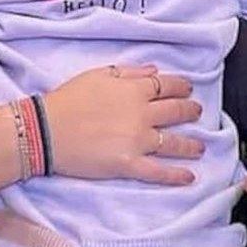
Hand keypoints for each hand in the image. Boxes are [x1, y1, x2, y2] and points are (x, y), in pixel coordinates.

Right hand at [44, 65, 203, 185]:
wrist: (46, 129)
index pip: (166, 85)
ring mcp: (137, 141)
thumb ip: (128, 72)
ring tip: (200, 147)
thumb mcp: (97, 74)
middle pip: (175, 111)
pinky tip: (190, 177)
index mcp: (133, 90)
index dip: (181, 86)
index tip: (188, 88)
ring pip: (173, 143)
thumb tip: (154, 70)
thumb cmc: (67, 99)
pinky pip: (158, 171)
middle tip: (197, 112)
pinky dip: (176, 175)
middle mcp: (141, 114)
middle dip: (190, 111)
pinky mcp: (128, 164)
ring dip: (191, 144)